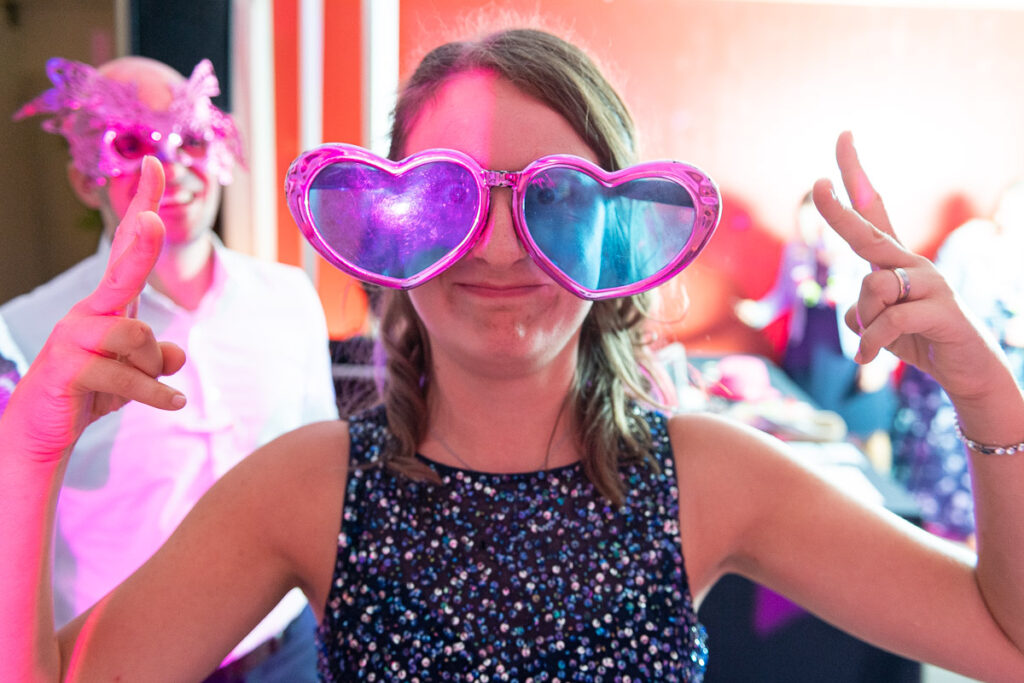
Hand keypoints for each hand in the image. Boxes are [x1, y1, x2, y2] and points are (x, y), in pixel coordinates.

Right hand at [4, 157, 186, 460]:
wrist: (45, 429)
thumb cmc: (92, 391)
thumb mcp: (137, 372)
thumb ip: (158, 357)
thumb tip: (176, 355)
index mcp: (109, 303)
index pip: (126, 246)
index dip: (142, 204)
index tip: (153, 162)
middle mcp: (90, 311)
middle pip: (122, 269)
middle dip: (140, 244)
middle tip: (152, 220)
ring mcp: (75, 336)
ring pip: (139, 335)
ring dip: (154, 365)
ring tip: (152, 385)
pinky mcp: (70, 366)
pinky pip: (128, 374)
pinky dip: (155, 392)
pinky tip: (173, 403)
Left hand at [812, 132, 1004, 402]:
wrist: (968, 372)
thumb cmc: (917, 343)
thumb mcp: (877, 327)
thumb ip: (861, 311)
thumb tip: (853, 313)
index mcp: (895, 261)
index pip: (873, 209)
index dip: (856, 174)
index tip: (843, 136)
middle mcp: (913, 263)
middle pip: (866, 234)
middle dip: (837, 213)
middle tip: (815, 185)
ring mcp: (930, 284)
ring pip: (871, 289)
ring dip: (864, 322)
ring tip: (876, 344)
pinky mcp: (940, 312)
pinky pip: (886, 321)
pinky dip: (871, 344)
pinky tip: (870, 359)